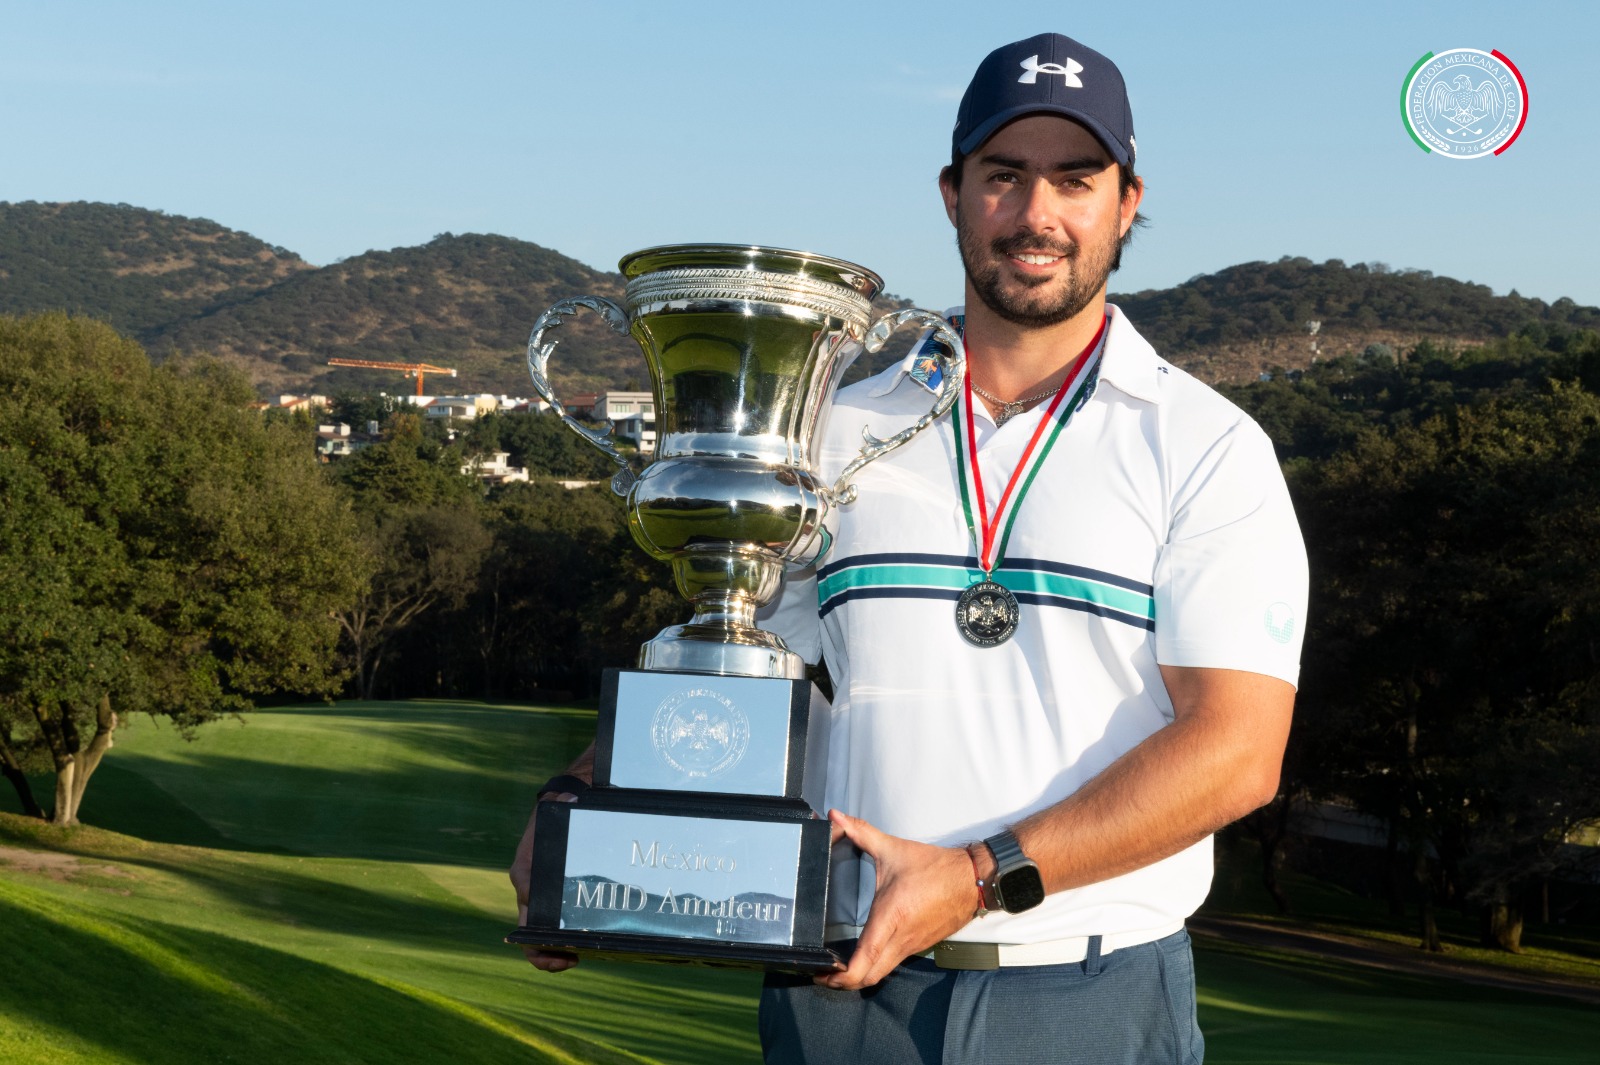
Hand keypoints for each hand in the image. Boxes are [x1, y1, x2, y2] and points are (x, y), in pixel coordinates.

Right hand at [510, 792, 579, 972]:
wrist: (563, 806)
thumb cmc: (559, 809)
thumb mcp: (559, 805)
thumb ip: (563, 804)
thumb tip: (570, 798)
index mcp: (525, 871)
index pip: (527, 903)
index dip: (539, 932)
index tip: (560, 944)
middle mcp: (527, 888)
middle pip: (525, 930)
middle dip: (541, 952)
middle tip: (568, 960)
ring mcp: (537, 896)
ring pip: (534, 934)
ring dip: (549, 953)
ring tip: (572, 960)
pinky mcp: (549, 899)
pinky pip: (547, 927)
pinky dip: (557, 943)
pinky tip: (578, 950)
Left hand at [817, 809, 977, 990]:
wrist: (972, 879)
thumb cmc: (934, 867)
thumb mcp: (893, 848)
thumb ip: (861, 832)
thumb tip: (835, 816)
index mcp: (891, 917)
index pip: (864, 960)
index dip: (842, 976)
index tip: (821, 972)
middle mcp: (901, 938)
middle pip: (869, 977)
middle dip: (843, 983)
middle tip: (822, 974)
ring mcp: (912, 945)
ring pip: (882, 973)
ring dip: (859, 977)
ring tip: (837, 968)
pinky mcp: (919, 945)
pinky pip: (893, 963)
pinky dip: (875, 967)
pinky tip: (864, 955)